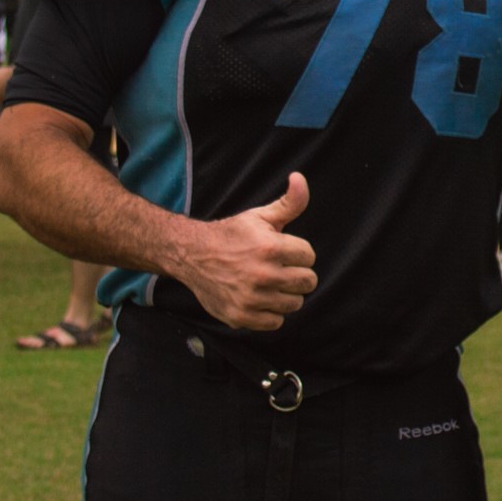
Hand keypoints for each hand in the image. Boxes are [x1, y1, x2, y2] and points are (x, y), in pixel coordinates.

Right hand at [172, 173, 317, 330]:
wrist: (192, 255)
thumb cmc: (231, 234)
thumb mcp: (260, 215)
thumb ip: (289, 201)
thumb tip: (299, 178)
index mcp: (270, 248)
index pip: (309, 256)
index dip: (299, 252)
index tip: (284, 251)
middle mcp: (262, 275)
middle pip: (307, 282)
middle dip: (298, 273)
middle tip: (282, 268)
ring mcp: (251, 298)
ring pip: (295, 303)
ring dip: (287, 294)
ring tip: (272, 282)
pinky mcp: (240, 316)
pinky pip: (276, 322)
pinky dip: (272, 313)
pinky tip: (261, 298)